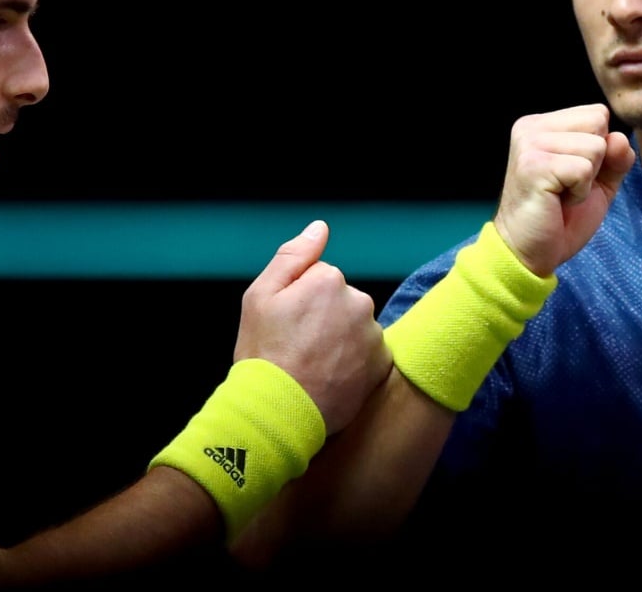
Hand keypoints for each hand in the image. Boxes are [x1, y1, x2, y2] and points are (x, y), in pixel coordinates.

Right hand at [233, 220, 391, 435]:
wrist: (279, 413)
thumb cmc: (264, 354)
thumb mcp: (260, 296)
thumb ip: (293, 256)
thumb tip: (320, 228)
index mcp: (330, 280)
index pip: (319, 278)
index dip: (298, 300)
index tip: (286, 324)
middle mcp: (359, 303)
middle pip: (340, 300)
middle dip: (323, 317)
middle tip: (298, 346)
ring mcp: (373, 336)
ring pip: (355, 327)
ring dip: (339, 340)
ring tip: (313, 365)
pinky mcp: (381, 366)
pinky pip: (367, 353)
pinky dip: (353, 362)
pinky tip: (330, 377)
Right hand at [493, 103, 634, 276]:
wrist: (527, 251)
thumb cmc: (559, 217)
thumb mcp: (598, 182)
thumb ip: (615, 158)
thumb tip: (620, 139)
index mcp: (541, 124)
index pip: (597, 114)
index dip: (599, 149)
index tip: (572, 174)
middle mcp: (531, 128)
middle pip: (598, 124)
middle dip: (595, 161)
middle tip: (566, 185)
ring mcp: (529, 145)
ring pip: (595, 147)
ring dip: (587, 180)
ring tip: (561, 194)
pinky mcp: (533, 166)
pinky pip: (584, 169)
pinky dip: (579, 193)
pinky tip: (558, 201)